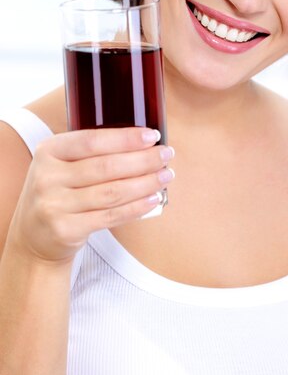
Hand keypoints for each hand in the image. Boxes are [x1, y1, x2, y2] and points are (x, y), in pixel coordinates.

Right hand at [7, 127, 173, 263]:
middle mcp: (47, 177)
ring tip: (165, 176)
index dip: (125, 138)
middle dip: (143, 160)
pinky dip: (136, 207)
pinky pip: (110, 216)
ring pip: (112, 192)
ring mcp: (54, 205)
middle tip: (166, 155)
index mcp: (48, 151)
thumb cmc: (59, 193)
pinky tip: (153, 198)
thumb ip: (92, 152)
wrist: (34, 238)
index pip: (92, 140)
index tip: (152, 136)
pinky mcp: (65, 230)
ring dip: (145, 183)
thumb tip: (143, 142)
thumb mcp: (62, 165)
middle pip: (106, 166)